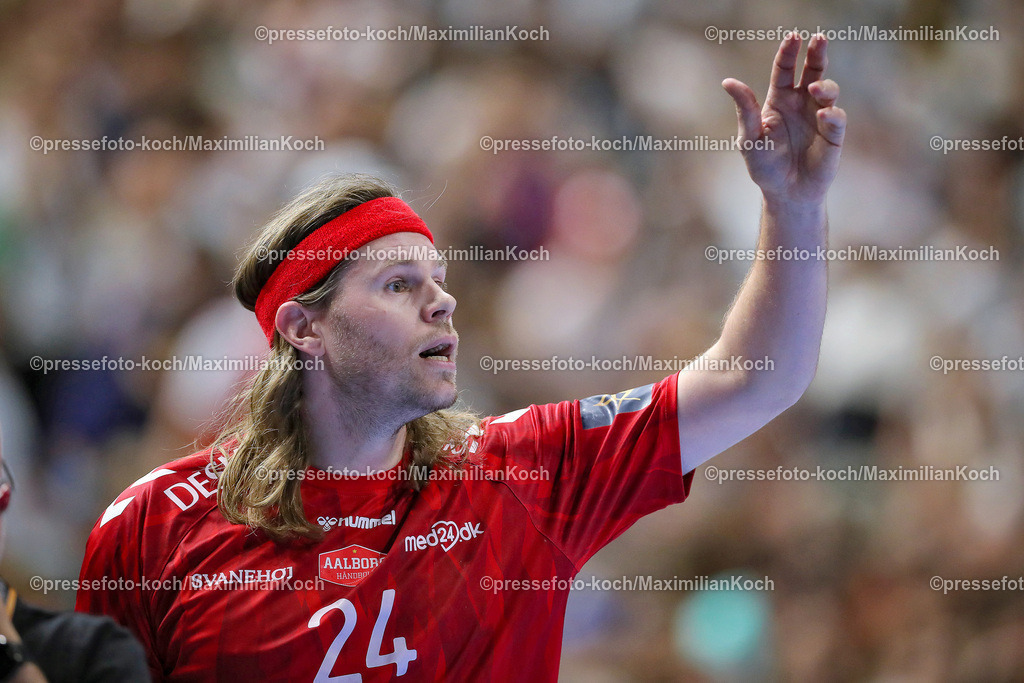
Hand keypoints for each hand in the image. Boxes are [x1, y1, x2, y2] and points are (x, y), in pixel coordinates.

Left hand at [722, 33, 845, 206]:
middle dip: (816, 54)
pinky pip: (836, 118)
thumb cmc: (765, 165)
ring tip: (815, 88)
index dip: (789, 52)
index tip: (793, 37)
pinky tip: (823, 115)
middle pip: (812, 70)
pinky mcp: (833, 134)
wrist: (785, 193)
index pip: (785, 70)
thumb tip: (728, 81)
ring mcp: (819, 116)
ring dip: (824, 85)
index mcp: (779, 100)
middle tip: (819, 39)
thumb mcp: (749, 138)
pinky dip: (831, 115)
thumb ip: (744, 109)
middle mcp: (802, 103)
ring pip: (828, 90)